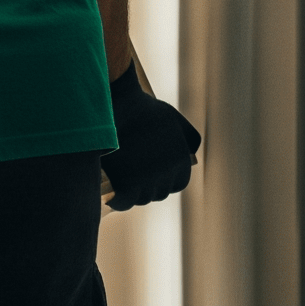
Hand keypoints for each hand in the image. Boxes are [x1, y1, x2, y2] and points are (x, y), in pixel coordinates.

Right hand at [102, 65, 199, 209]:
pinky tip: (112, 193)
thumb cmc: (141, 109)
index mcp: (181, 159)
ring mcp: (147, 181)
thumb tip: (192, 154)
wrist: (113, 103)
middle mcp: (168, 173)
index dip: (165, 179)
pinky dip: (118, 200)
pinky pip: (123, 202)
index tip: (150, 172)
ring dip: (132, 193)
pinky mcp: (125, 185)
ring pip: (141, 198)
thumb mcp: (173, 118)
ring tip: (119, 179)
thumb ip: (188, 136)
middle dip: (148, 185)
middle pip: (159, 192)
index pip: (178, 182)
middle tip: (131, 172)